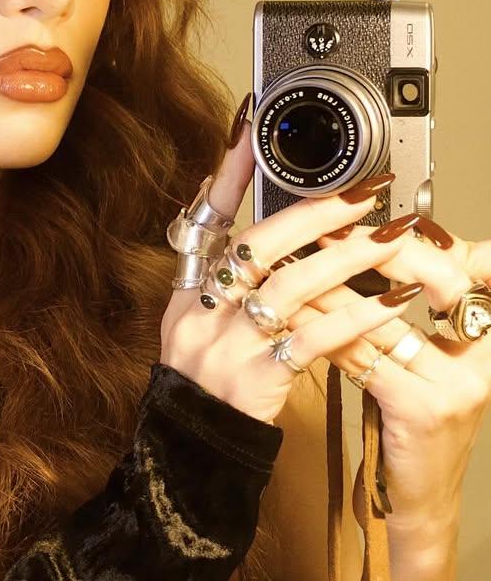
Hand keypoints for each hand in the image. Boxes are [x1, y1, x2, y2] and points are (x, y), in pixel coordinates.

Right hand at [159, 123, 422, 424]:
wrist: (192, 453)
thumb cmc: (204, 385)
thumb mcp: (192, 322)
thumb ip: (212, 269)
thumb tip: (220, 201)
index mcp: (187, 292)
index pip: (205, 218)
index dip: (231, 173)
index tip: (254, 128)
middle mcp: (200, 312)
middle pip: (258, 245)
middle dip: (317, 213)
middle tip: (366, 191)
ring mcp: (224, 345)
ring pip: (292, 286)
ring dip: (350, 258)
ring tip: (394, 239)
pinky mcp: (254, 379)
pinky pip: (313, 339)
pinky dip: (355, 317)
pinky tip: (390, 303)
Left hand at [294, 215, 490, 543]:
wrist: (415, 501)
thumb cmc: (411, 425)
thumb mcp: (421, 363)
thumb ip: (405, 316)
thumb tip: (365, 251)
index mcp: (488, 335)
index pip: (474, 265)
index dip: (425, 237)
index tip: (373, 216)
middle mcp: (485, 355)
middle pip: (439, 279)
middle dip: (378, 249)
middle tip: (328, 230)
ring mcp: (459, 384)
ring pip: (388, 318)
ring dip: (333, 288)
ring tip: (296, 264)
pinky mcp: (425, 409)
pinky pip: (366, 358)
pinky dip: (326, 334)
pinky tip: (296, 319)